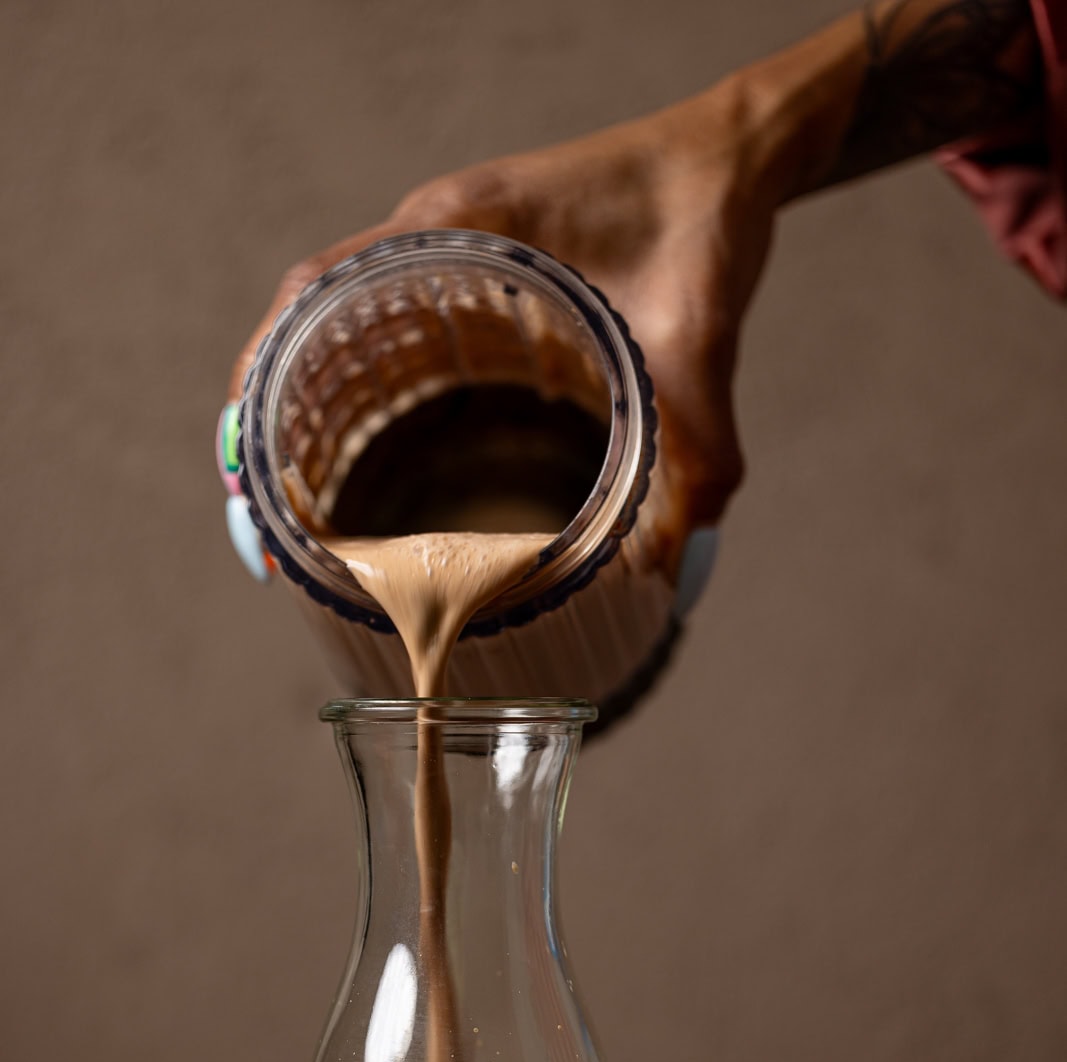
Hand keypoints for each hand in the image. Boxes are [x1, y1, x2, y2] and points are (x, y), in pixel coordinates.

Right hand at [229, 78, 785, 536]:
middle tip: (272, 509)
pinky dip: (369, 383)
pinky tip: (378, 451)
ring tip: (305, 497)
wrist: (733, 158)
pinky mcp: (482, 270)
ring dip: (316, 398)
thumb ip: (700, 436)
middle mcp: (441, 231)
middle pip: (316, 314)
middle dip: (279, 405)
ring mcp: (456, 248)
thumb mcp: (701, 330)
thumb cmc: (706, 215)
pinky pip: (398, 324)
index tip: (243, 449)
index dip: (267, 366)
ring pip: (350, 322)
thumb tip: (683, 548)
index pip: (320, 285)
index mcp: (461, 222)